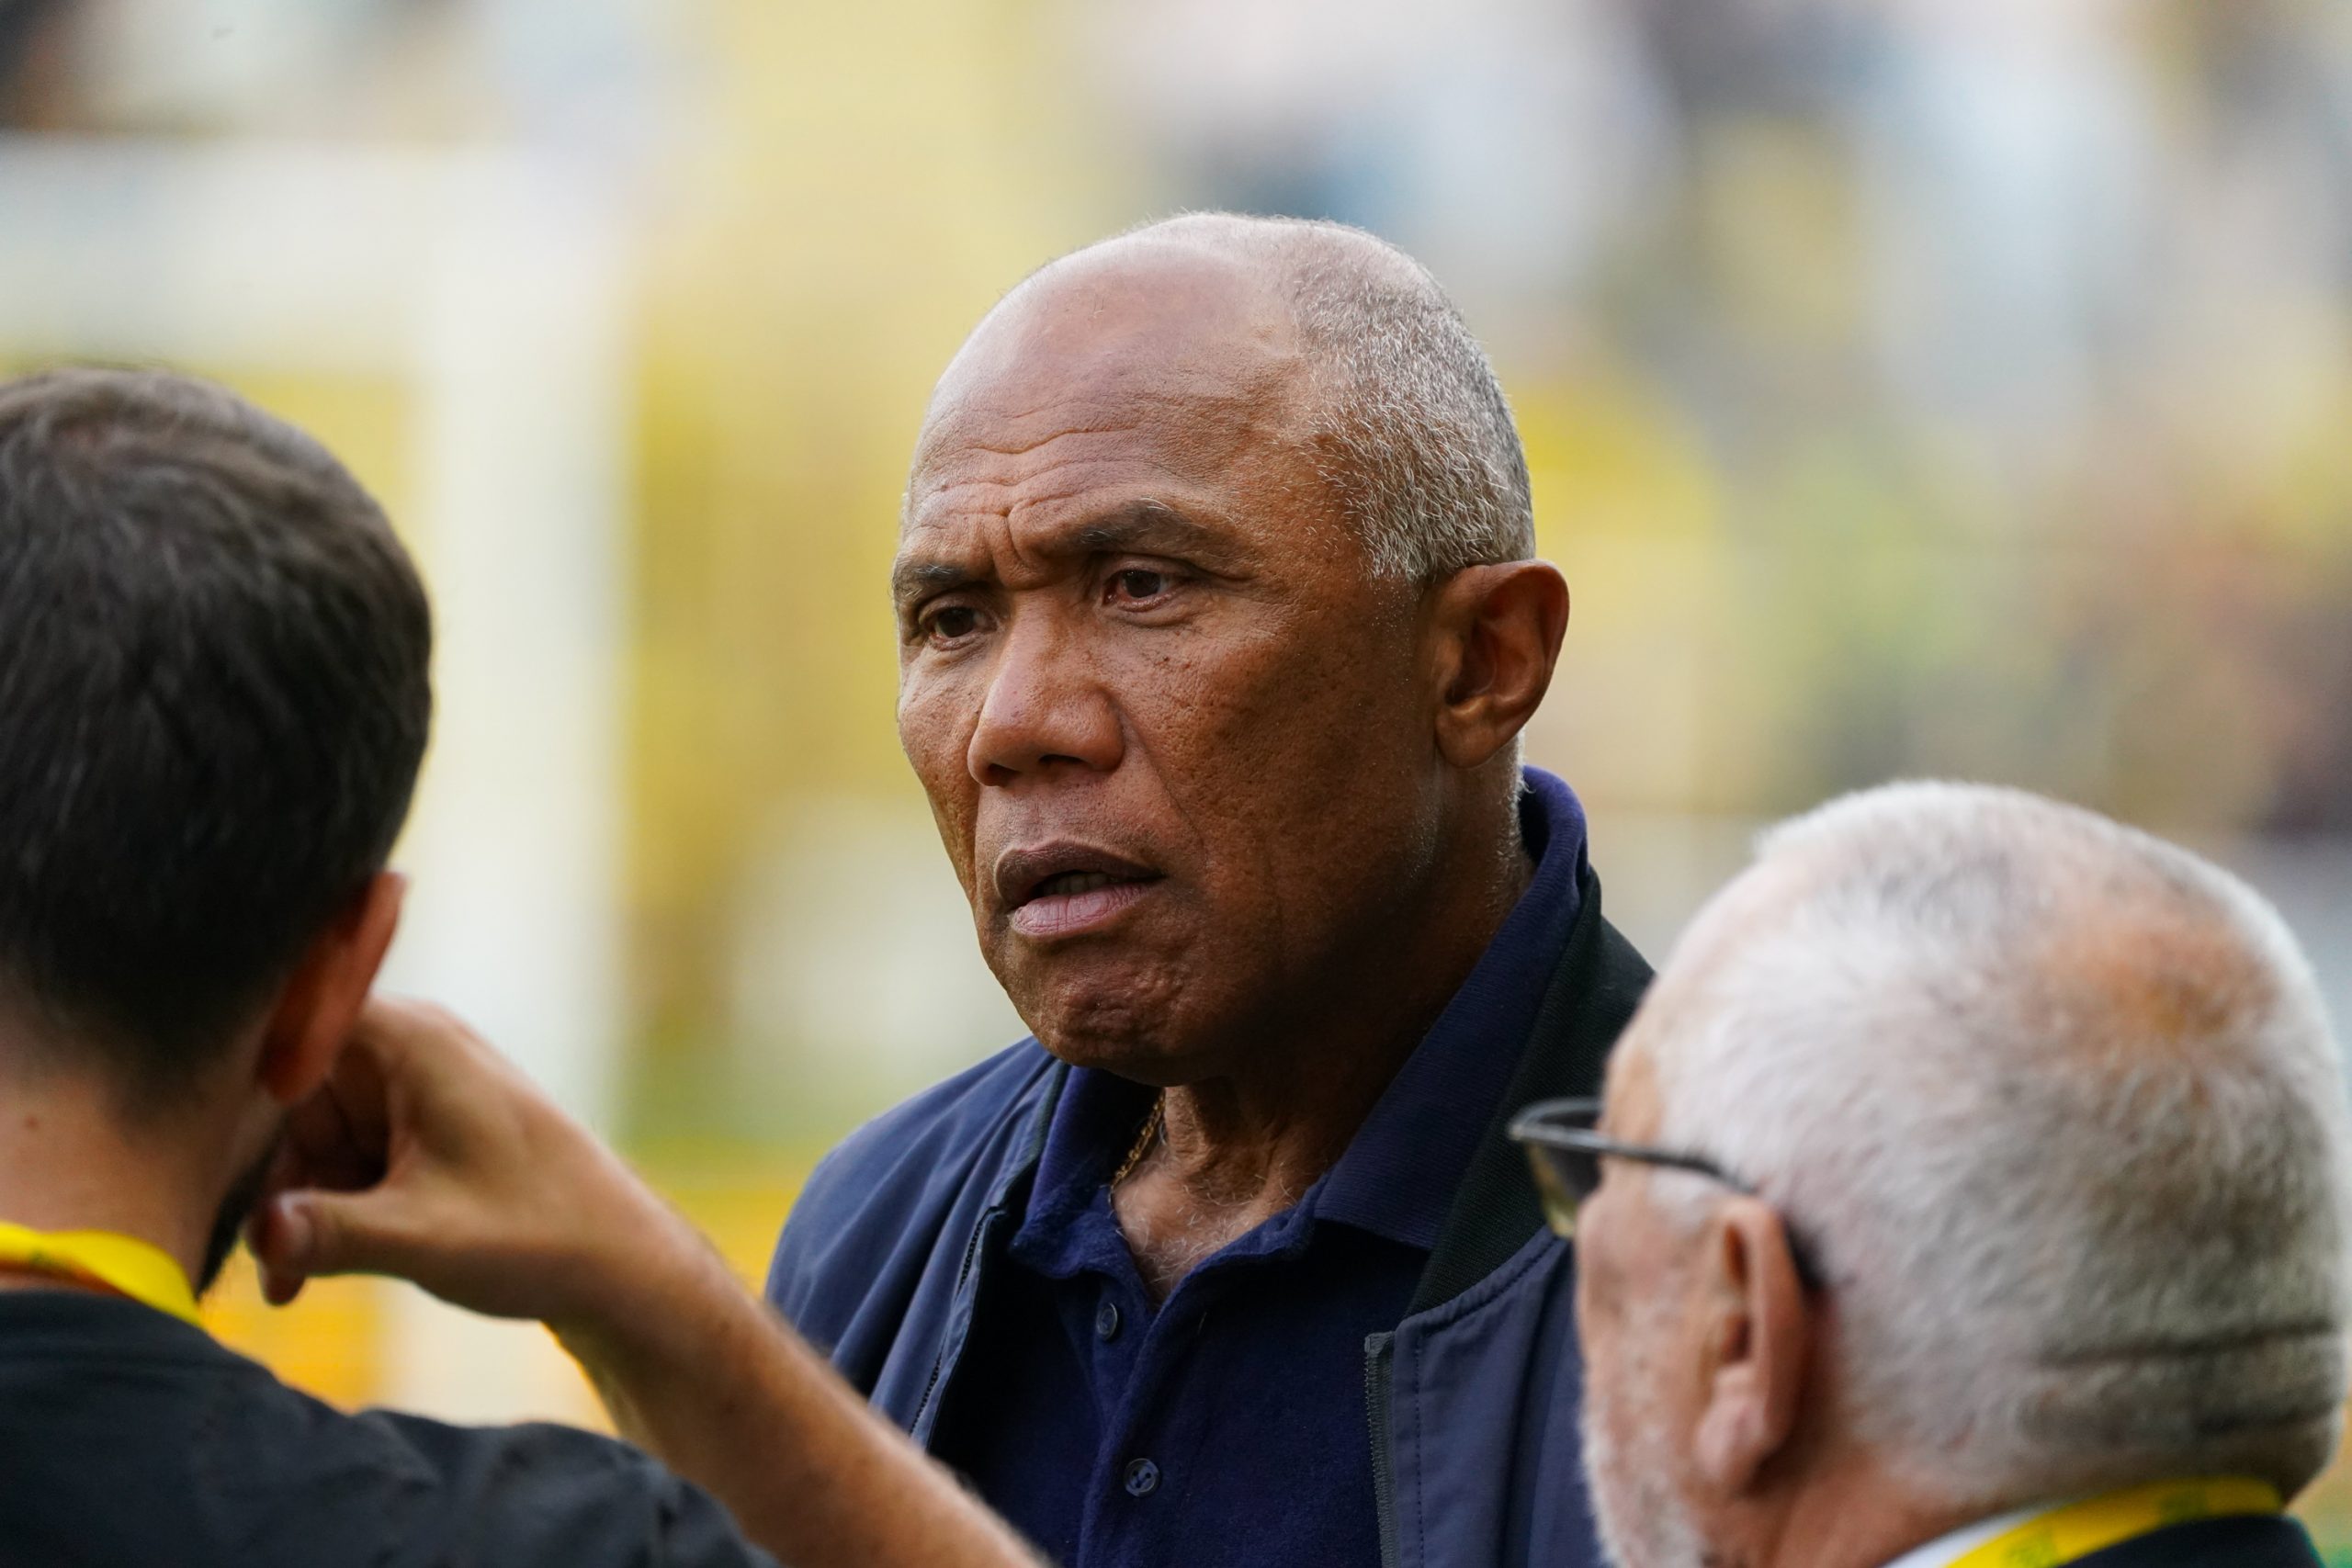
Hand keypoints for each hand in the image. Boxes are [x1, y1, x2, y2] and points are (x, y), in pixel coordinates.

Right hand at [249, 997, 699, 1334]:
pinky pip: (345, 1158)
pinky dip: (325, 1211)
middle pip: (290, 1091)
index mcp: (412, 1040)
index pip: (288, 1020)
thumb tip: (256, 1234)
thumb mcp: (423, 1236)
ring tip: (292, 1283)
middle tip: (259, 1251)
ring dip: (296, 1205)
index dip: (236, 1080)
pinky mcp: (422, 1133)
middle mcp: (411, 1050)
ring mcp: (417, 1091)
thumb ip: (329, 1231)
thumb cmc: (538, 1233)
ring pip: (312, 1134)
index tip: (197, 1146)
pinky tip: (305, 1277)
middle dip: (270, 1174)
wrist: (619, 1265)